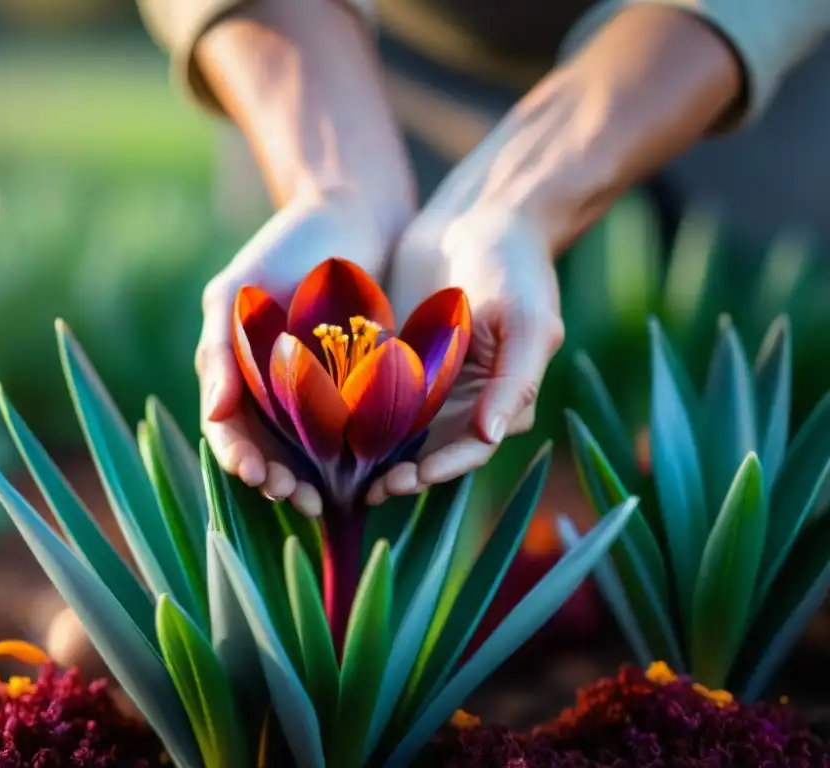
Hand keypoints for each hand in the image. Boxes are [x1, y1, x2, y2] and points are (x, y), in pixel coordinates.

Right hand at [199, 188, 398, 516]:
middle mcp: (272, 389)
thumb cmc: (287, 245)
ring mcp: (316, 390)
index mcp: (236, 371)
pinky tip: (370, 474)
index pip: (228, 429)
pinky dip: (355, 457)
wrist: (354, 212)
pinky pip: (352, 431)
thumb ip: (219, 346)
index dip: (238, 458)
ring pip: (309, 453)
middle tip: (299, 498)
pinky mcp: (359, 386)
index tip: (257, 476)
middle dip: (278, 481)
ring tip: (329, 499)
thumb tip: (214, 414)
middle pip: (267, 452)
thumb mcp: (238, 289)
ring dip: (313, 481)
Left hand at [367, 206, 564, 504]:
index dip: (442, 469)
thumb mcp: (525, 321)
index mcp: (503, 400)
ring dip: (373, 456)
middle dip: (401, 474)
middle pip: (431, 453)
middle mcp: (466, 401)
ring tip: (340, 472)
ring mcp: (430, 384)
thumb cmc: (514, 266)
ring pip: (399, 434)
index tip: (410, 480)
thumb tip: (491, 437)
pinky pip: (373, 397)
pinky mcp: (397, 362)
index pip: (471, 449)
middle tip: (367, 490)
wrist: (479, 215)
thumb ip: (515, 381)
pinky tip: (324, 426)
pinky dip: (354, 415)